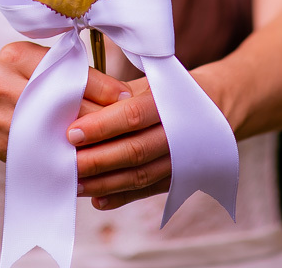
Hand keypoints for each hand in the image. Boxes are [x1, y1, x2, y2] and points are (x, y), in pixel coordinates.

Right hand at [0, 41, 132, 161]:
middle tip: (127, 126)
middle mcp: (1, 84)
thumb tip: (123, 95)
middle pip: (61, 104)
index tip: (128, 98)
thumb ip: (72, 71)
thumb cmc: (24, 78)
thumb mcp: (40, 62)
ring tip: (113, 145)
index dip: (102, 86)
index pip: (67, 71)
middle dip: (98, 117)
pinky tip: (87, 161)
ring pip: (52, 132)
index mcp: (16, 56)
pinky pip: (40, 154)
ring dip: (85, 142)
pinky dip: (65, 159)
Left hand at [67, 77, 171, 209]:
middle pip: (134, 151)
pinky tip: (96, 200)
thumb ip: (115, 95)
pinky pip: (147, 191)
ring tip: (74, 183)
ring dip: (104, 183)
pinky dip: (120, 197)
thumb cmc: (168, 90)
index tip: (72, 132)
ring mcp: (181, 160)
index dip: (101, 126)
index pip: (132, 116)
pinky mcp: (178, 179)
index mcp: (168, 101)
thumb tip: (74, 105)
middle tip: (66, 163)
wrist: (215, 105)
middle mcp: (178, 133)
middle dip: (97, 159)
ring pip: (139, 176)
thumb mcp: (147, 82)